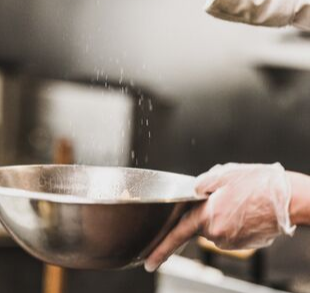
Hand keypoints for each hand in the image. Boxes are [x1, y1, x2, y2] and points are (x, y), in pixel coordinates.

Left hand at [145, 163, 294, 272]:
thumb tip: (192, 190)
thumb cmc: (257, 183)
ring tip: (239, 201)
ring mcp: (232, 242)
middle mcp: (217, 233)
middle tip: (228, 198)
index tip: (149, 262)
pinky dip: (233, 222)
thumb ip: (201, 184)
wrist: (287, 198)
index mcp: (208, 215)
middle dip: (208, 213)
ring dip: (222, 216)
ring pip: (217, 228)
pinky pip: (230, 233)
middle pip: (200, 225)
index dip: (161, 249)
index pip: (178, 234)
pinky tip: (245, 210)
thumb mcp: (223, 174)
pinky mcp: (244, 245)